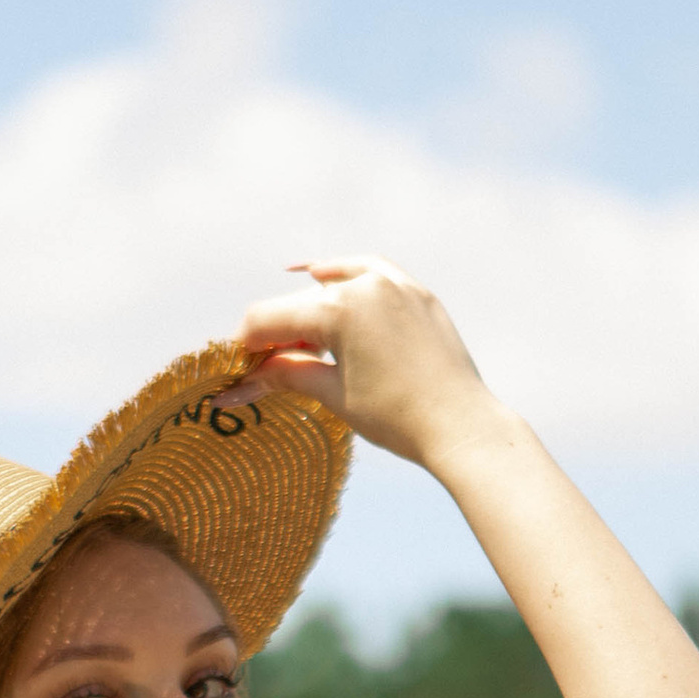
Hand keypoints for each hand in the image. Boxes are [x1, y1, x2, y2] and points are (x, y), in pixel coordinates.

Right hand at [231, 258, 498, 470]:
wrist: (461, 426)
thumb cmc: (397, 418)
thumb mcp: (333, 394)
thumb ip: (287, 374)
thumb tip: (245, 380)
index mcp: (337, 309)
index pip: (269, 318)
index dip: (246, 344)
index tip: (237, 367)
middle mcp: (365, 285)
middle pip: (300, 303)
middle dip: (279, 333)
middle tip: (266, 365)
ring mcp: (395, 285)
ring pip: (335, 284)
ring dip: (311, 307)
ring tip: (301, 342)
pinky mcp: (417, 293)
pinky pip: (372, 271)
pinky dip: (347, 274)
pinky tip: (325, 275)